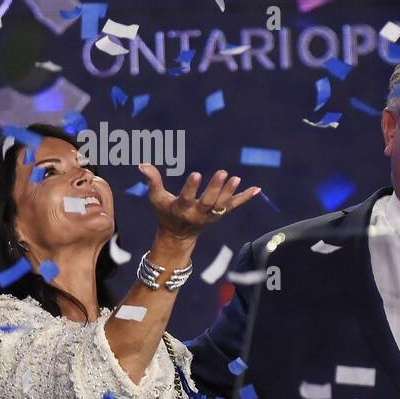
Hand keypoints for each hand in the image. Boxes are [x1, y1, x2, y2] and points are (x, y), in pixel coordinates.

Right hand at [139, 163, 259, 241]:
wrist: (179, 235)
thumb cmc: (166, 212)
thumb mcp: (156, 198)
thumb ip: (152, 181)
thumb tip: (142, 163)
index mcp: (182, 209)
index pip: (187, 198)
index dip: (191, 187)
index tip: (196, 173)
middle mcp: (198, 214)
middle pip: (209, 202)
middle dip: (216, 188)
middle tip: (223, 172)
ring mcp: (212, 216)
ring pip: (223, 205)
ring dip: (231, 192)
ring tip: (236, 178)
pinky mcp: (221, 214)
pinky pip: (234, 206)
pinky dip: (246, 198)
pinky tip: (257, 189)